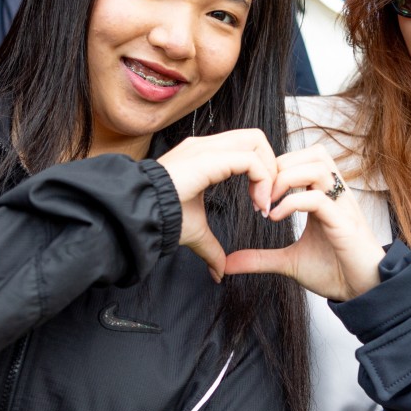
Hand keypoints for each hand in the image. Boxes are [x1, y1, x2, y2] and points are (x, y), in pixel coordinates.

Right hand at [157, 129, 277, 282]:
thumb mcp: (195, 232)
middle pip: (256, 137)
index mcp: (204, 156)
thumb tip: (218, 272)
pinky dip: (263, 180)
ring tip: (263, 203)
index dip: (261, 172)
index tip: (259, 206)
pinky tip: (258, 204)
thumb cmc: (160, 218)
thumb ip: (211, 248)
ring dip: (269, 173)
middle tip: (267, 199)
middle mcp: (206, 145)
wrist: (141, 214)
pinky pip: (251, 159)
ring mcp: (207, 147)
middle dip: (270, 166)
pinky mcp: (209, 157)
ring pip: (257, 141)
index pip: (246, 147)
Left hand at [225, 145, 384, 301]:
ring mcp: (342, 206)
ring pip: (318, 166)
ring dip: (287, 179)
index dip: (276, 169)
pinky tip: (276, 218)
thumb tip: (229, 263)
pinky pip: (319, 199)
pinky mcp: (345, 223)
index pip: (303, 159)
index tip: (255, 196)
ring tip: (269, 203)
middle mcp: (335, 195)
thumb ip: (260, 258)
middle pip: (312, 153)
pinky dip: (293, 203)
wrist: (364, 293)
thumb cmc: (335, 272)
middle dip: (280, 167)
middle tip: (260, 194)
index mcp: (324, 196)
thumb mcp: (289, 262)